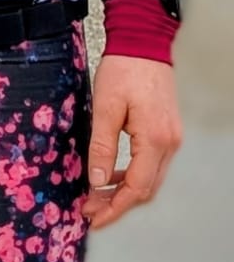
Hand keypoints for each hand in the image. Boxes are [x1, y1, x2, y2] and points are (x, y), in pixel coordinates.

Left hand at [82, 53, 182, 229]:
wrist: (143, 44)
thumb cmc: (123, 71)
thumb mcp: (105, 107)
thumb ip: (102, 145)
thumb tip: (97, 180)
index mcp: (154, 141)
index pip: (136, 189)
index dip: (114, 208)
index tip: (93, 218)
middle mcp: (169, 144)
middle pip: (146, 189)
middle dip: (118, 204)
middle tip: (90, 210)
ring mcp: (171, 139)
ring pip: (150, 179)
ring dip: (124, 191)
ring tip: (96, 196)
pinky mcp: (167, 132)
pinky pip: (151, 164)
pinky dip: (132, 175)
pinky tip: (112, 174)